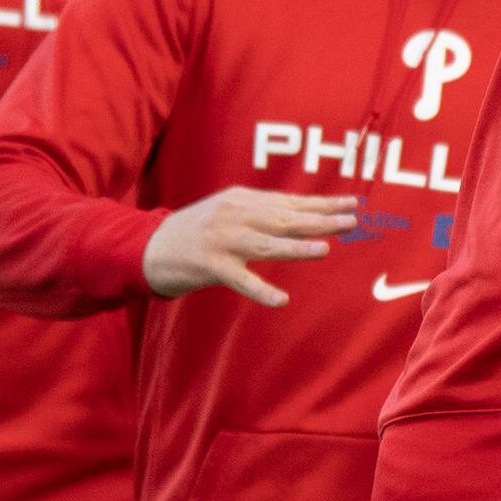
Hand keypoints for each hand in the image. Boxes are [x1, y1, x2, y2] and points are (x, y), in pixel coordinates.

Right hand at [144, 186, 357, 304]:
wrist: (148, 246)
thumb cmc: (197, 231)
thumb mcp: (229, 211)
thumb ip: (261, 212)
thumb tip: (304, 215)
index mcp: (242, 200)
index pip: (289, 201)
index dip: (321, 204)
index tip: (352, 204)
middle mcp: (234, 215)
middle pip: (283, 218)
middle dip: (319, 220)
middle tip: (351, 221)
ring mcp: (221, 240)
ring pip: (265, 244)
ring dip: (295, 247)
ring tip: (324, 249)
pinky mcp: (208, 265)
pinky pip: (239, 280)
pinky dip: (260, 290)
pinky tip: (280, 300)